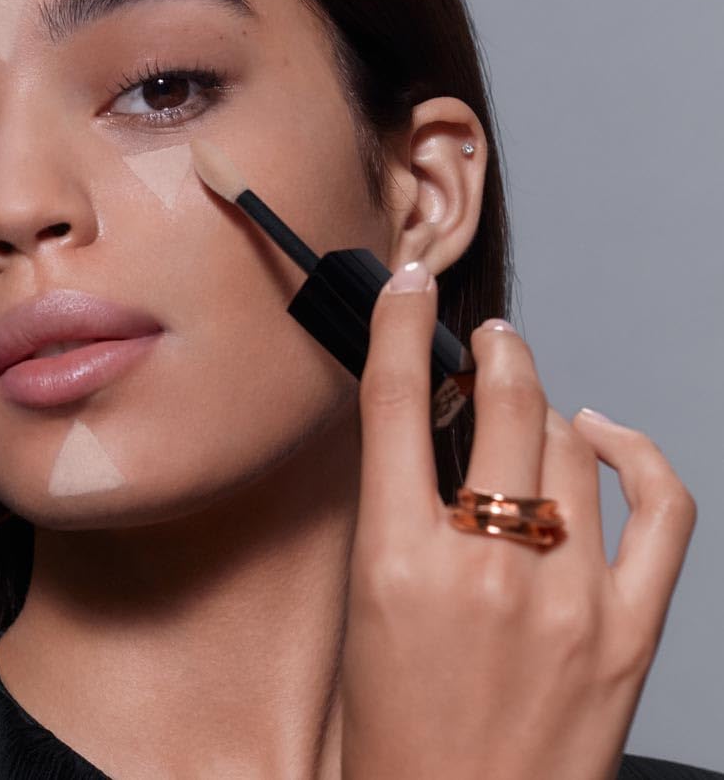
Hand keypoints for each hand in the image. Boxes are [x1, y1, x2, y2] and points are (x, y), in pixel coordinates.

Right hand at [339, 261, 696, 779]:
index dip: (401, 325)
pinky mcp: (627, 631)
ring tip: (525, 412)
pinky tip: (602, 437)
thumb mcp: (362, 607)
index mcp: (397, 561)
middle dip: (494, 353)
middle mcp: (485, 569)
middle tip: (487, 342)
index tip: (412, 288)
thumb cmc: (398, 733)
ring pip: (566, 442)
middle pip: (502, 401)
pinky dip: (633, 454)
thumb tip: (431, 436)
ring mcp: (568, 598)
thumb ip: (394, 512)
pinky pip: (657, 507)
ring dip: (541, 411)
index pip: (395, 401)